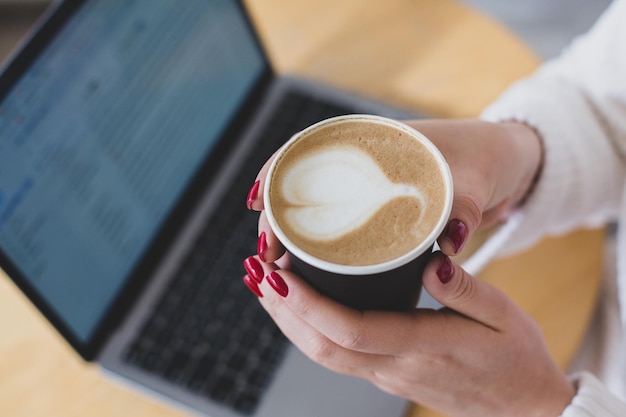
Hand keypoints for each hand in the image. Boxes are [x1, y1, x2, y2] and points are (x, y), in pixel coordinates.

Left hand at [243, 253, 574, 416]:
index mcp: (425, 348)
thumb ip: (467, 289)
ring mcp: (385, 376)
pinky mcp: (383, 375)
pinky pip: (333, 354)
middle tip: (257, 268)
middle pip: (321, 347)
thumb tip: (431, 263)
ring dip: (285, 320)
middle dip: (281, 308)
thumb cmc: (515, 358)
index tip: (279, 271)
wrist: (522, 408)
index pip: (353, 330)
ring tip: (262, 281)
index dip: (309, 303)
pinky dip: (304, 328)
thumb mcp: (504, 315)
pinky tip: (293, 305)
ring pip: (320, 355)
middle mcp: (395, 368)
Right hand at [246, 118, 542, 260]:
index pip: (307, 151)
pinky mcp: (379, 211)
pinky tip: (311, 271)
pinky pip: (339, 227)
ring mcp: (368, 189)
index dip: (274, 176)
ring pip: (316, 211)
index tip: (257, 206)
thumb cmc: (488, 157)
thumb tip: (447, 244)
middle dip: (278, 220)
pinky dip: (321, 247)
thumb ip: (463, 207)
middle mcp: (362, 165)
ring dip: (294, 238)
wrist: (509, 161)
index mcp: (373, 142)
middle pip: (302, 187)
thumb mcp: (475, 179)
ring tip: (279, 269)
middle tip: (266, 257)